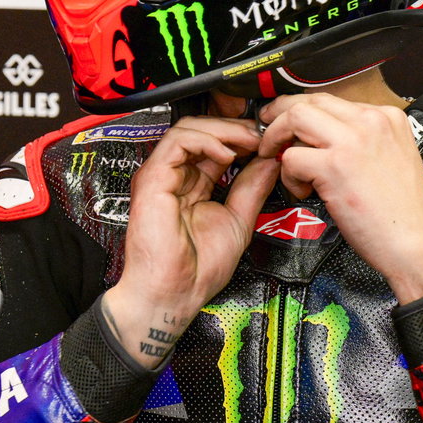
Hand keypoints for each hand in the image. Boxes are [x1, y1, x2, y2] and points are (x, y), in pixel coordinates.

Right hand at [102, 116, 280, 367]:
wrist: (175, 294)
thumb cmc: (196, 270)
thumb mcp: (237, 220)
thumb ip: (251, 189)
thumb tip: (269, 162)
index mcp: (191, 186)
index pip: (215, 147)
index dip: (241, 138)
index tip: (268, 142)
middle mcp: (174, 177)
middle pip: (202, 131)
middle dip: (235, 128)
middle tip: (263, 134)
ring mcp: (161, 176)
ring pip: (189, 129)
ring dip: (224, 130)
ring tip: (249, 141)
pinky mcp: (152, 179)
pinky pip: (177, 142)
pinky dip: (206, 140)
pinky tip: (228, 154)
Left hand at [257, 93, 422, 302]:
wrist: (417, 243)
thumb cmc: (403, 212)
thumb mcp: (390, 158)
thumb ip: (360, 141)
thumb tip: (320, 136)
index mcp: (387, 117)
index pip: (331, 100)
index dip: (302, 111)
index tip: (287, 122)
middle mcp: (371, 121)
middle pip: (309, 101)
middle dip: (279, 115)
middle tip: (267, 134)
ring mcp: (353, 141)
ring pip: (294, 118)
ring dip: (276, 139)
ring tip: (279, 163)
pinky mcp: (335, 167)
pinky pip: (291, 157)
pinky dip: (288, 176)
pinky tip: (303, 191)